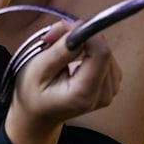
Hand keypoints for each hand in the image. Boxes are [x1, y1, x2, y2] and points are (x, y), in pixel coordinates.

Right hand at [7, 20, 122, 132]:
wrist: (39, 115)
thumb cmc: (33, 94)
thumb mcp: (38, 70)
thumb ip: (60, 50)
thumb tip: (78, 29)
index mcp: (85, 94)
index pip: (101, 53)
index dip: (87, 33)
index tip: (64, 28)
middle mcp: (103, 95)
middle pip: (103, 50)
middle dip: (81, 36)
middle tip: (54, 37)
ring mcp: (109, 91)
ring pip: (105, 50)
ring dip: (84, 42)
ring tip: (60, 48)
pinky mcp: (111, 85)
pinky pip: (105, 56)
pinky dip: (89, 49)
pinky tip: (74, 56)